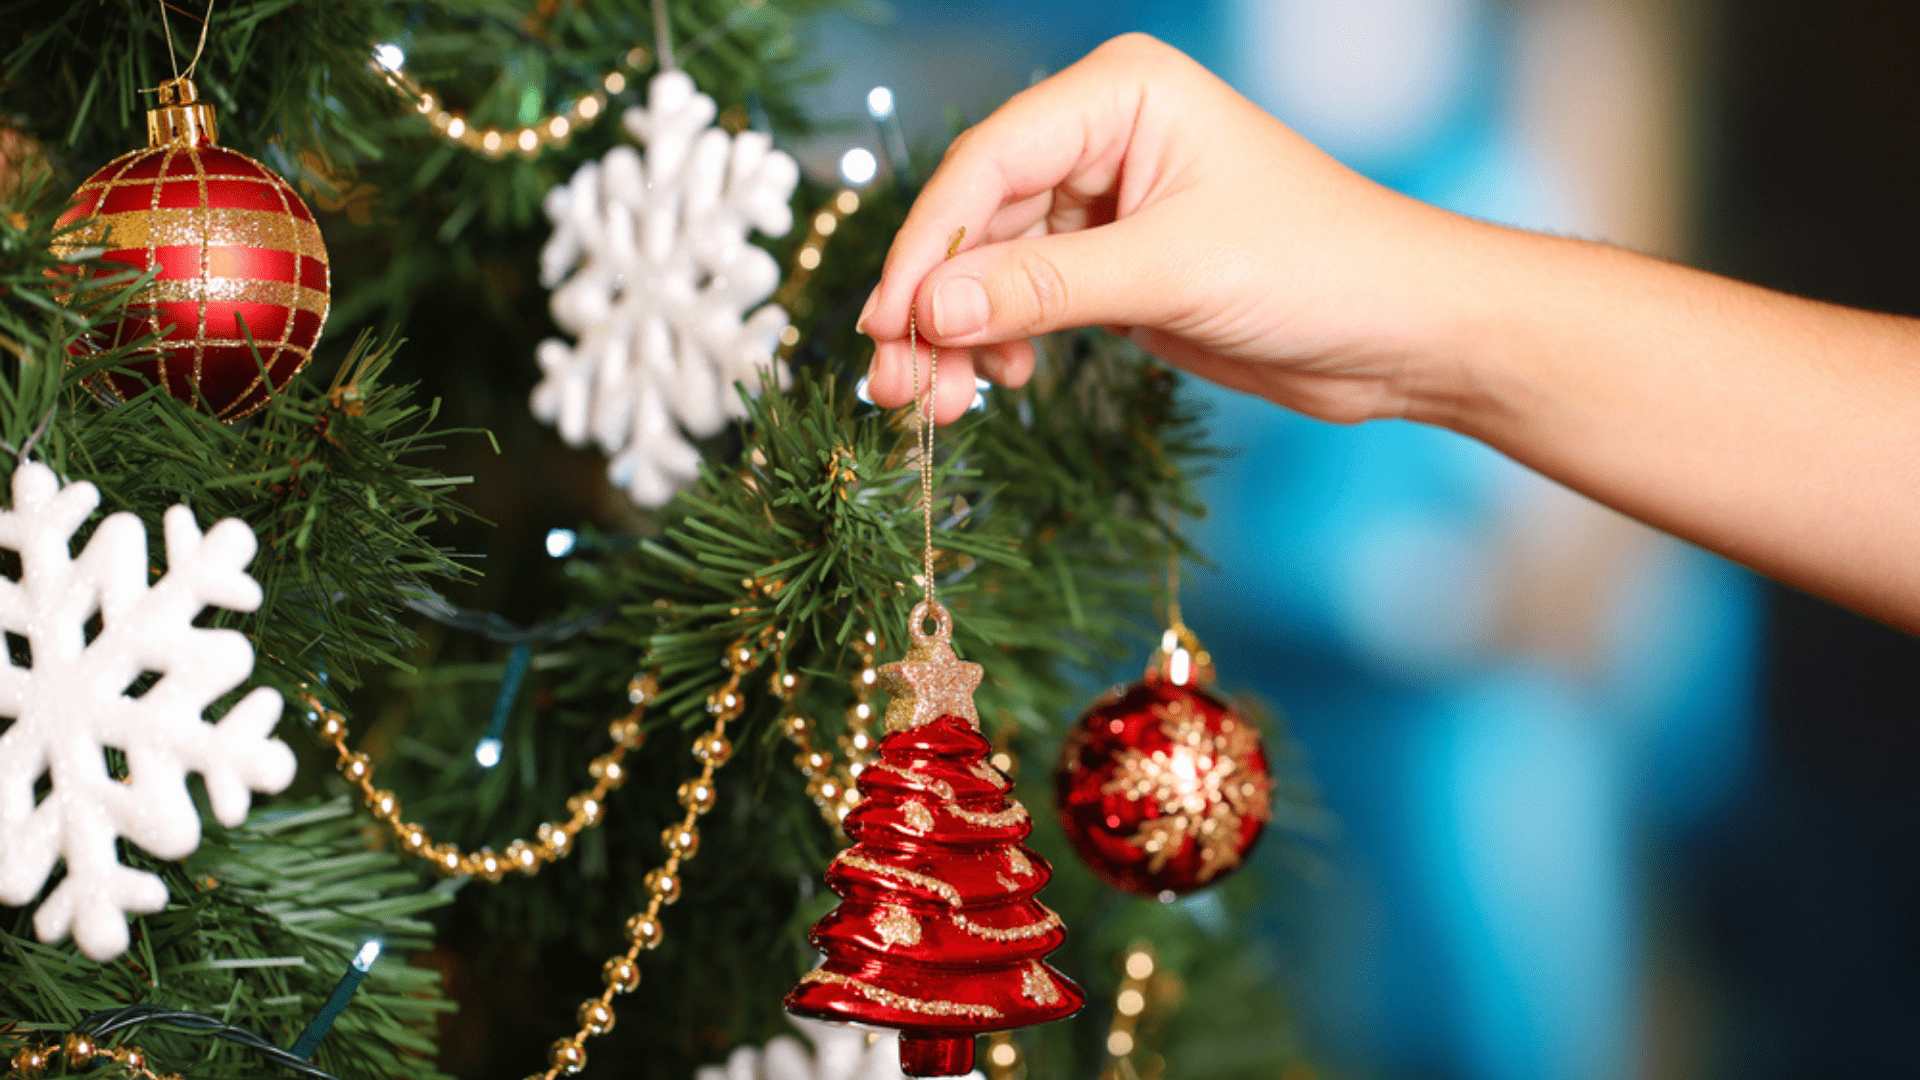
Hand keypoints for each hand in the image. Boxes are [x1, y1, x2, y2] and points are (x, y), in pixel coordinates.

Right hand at [857, 33, 1483, 425]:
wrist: (1404, 332)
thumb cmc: (1319, 267)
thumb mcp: (1172, 272)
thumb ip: (1043, 289)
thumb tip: (932, 312)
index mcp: (1120, 94)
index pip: (987, 163)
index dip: (928, 246)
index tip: (889, 322)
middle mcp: (1102, 137)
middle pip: (978, 218)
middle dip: (936, 304)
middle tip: (896, 382)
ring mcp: (1106, 203)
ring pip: (994, 267)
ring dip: (960, 336)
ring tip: (935, 405)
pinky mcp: (1116, 264)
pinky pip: (1027, 299)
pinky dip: (1002, 344)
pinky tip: (1000, 384)